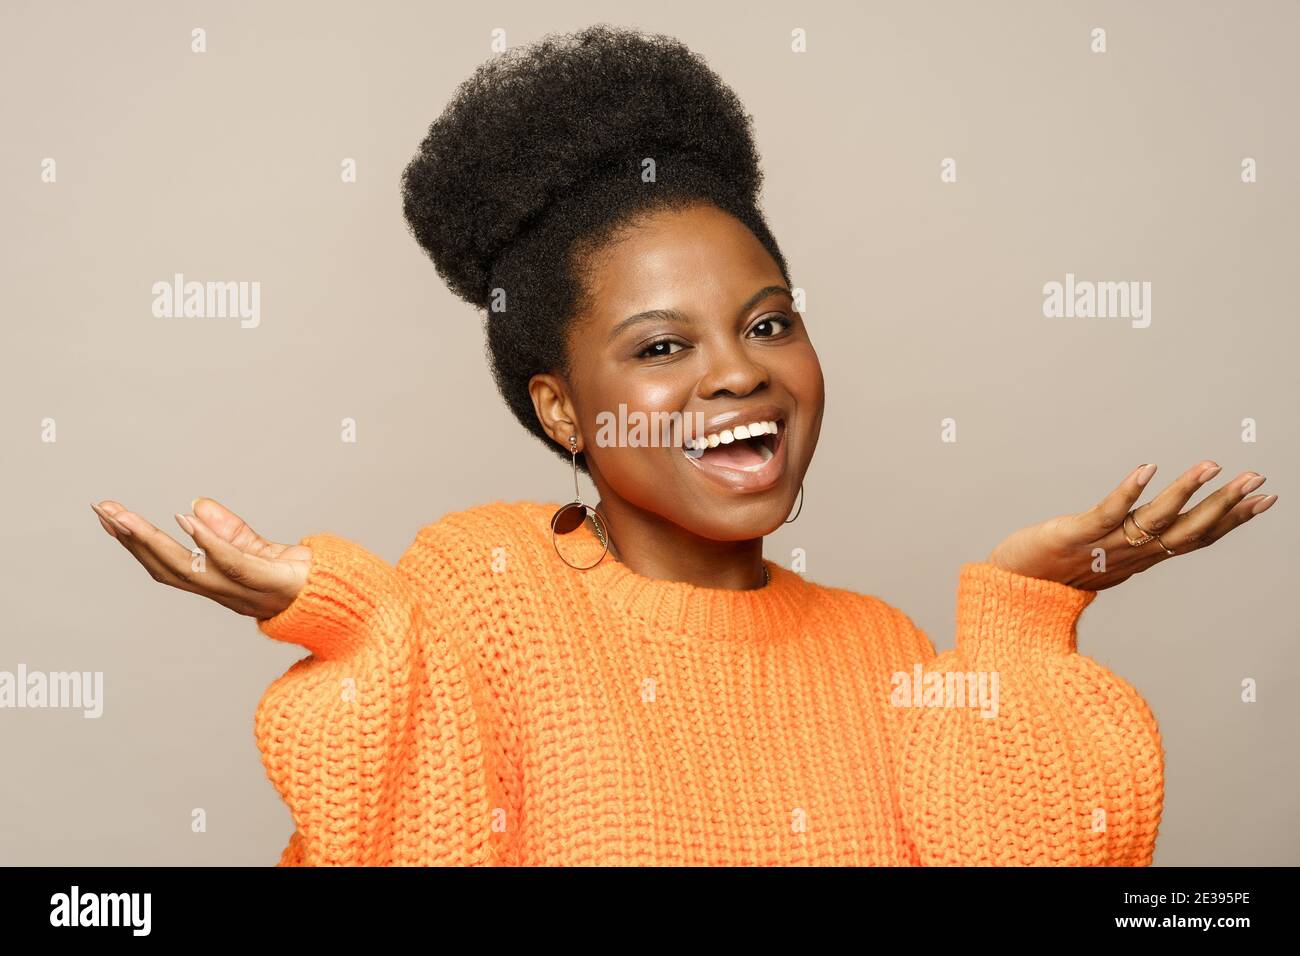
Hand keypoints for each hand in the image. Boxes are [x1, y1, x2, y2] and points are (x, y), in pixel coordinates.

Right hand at [90, 497, 311, 617]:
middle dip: (131, 540)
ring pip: (191, 569)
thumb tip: (196, 506)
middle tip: (102, 511)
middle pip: (168, 569)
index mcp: (221, 586)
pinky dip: (208, 542)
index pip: (168, 565)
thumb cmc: (305, 580)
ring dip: (154, 541)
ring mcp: (249, 593)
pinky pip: (234, 562)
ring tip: (127, 517)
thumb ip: (230, 532)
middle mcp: (228, 594)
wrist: (347, 602)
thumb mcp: (262, 550)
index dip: (137, 545)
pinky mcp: (273, 583)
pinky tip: (186, 520)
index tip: (109, 518)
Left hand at [985, 461, 1277, 590]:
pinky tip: (1147, 468)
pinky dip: (1129, 491)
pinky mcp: (1075, 535)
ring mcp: (1103, 545)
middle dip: (1225, 505)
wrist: (1008, 592)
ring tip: (1211, 465)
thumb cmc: (1051, 573)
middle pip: (1187, 530)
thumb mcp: (1102, 560)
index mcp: (1139, 558)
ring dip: (1185, 492)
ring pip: (1154, 519)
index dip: (1231, 520)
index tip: (1264, 499)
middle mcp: (1129, 554)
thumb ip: (1128, 545)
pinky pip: (1107, 512)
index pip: (1195, 538)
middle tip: (1258, 479)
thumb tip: (1153, 535)